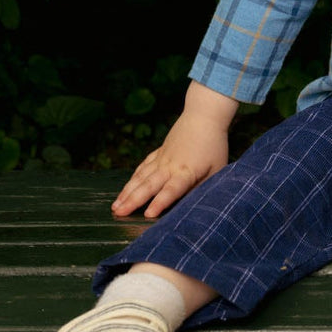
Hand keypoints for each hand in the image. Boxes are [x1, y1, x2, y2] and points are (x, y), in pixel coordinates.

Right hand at [112, 82, 237, 217]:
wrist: (203, 117)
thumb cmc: (214, 146)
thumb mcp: (216, 170)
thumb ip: (203, 188)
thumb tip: (193, 205)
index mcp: (186, 172)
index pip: (171, 190)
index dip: (160, 203)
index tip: (147, 215)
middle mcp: (170, 166)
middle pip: (149, 185)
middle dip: (133, 200)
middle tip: (117, 213)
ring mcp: (161, 158)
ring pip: (141, 177)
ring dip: (127, 192)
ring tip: (115, 206)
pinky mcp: (158, 153)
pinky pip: (142, 167)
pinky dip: (133, 178)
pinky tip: (125, 189)